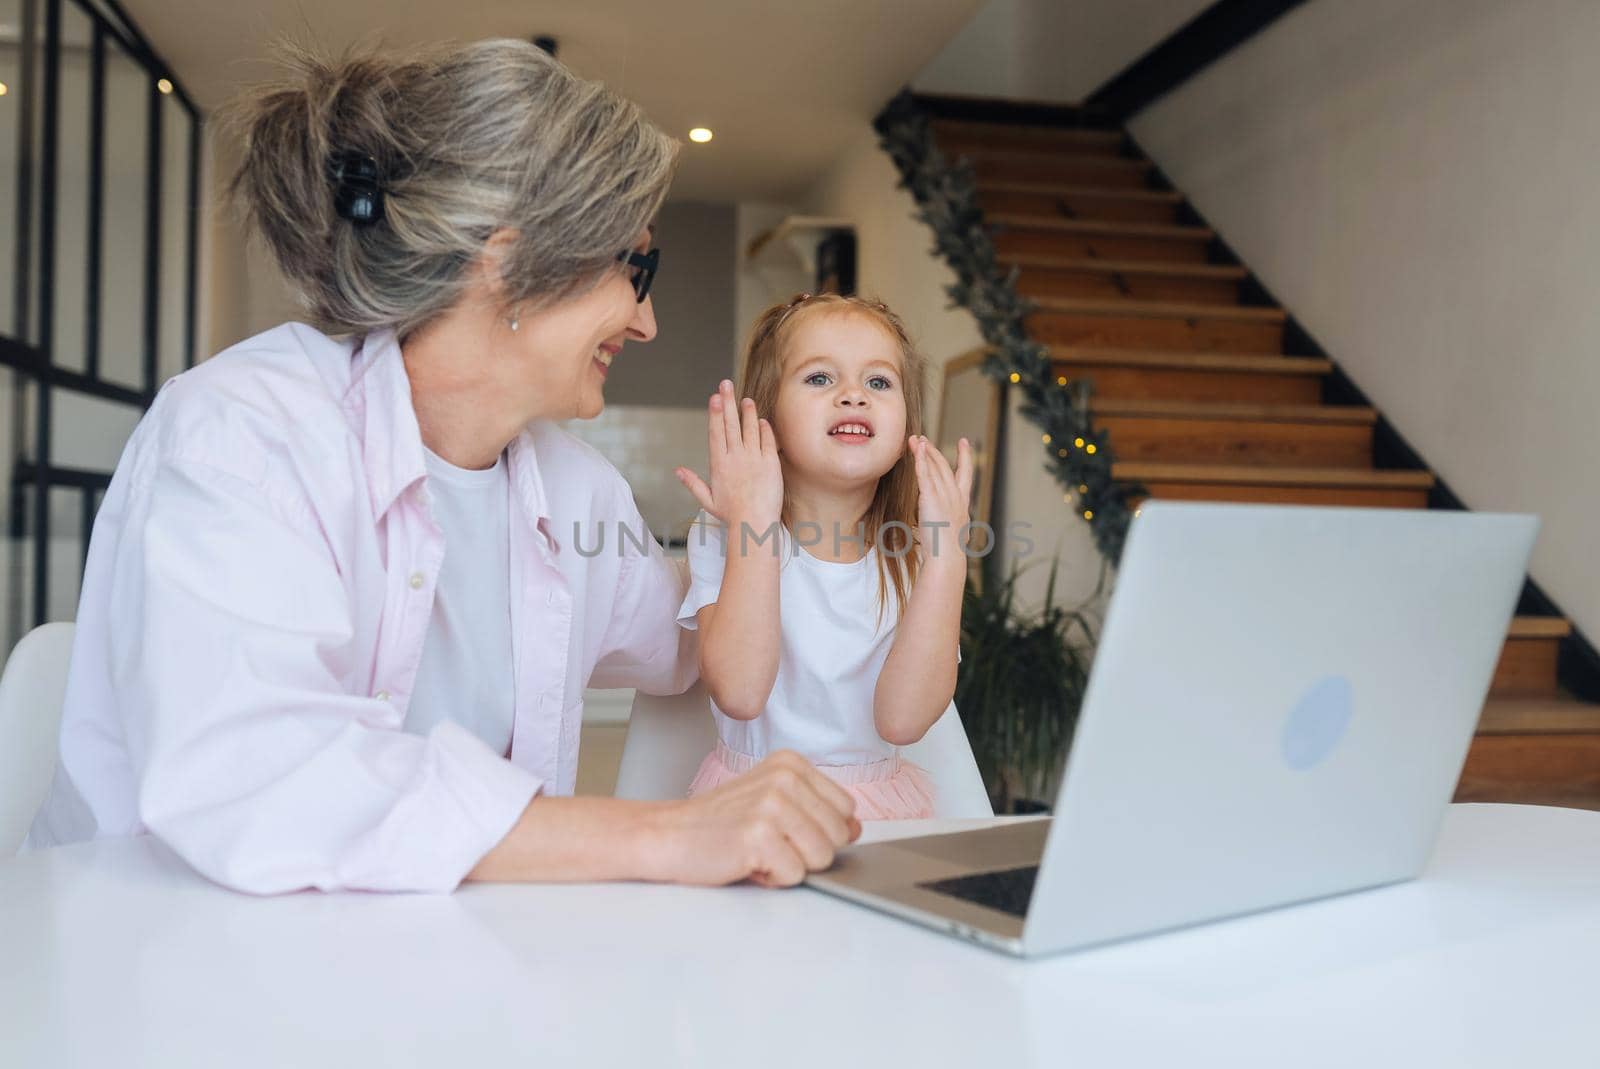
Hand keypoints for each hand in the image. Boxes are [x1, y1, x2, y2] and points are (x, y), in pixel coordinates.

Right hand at [643, 751, 860, 886]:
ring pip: (822, 858)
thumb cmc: (719, 824)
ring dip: (790, 866)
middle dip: (806, 851)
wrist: (667, 835)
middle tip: (766, 842)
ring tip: (758, 851)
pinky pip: (795, 876)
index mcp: (791, 764)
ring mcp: (772, 805)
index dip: (818, 831)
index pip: (847, 809)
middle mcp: (784, 778)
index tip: (782, 828)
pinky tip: (746, 861)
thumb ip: (817, 811)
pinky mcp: (759, 835)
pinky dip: (771, 878)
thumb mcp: (772, 804)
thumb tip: (856, 828)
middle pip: (838, 837)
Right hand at [675, 380, 783, 531]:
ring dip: (748, 412)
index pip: (716, 433)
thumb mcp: (707, 500)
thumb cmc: (731, 515)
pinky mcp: (771, 463)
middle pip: (731, 425)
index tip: (714, 398)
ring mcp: (754, 459)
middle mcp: (736, 458)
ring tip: (746, 399)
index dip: (715, 414)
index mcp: (719, 464)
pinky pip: (768, 441)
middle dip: (728, 402)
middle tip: (726, 384)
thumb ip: (693, 483)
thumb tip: (677, 470)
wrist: (754, 524)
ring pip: (750, 429)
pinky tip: (762, 419)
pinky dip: (765, 429)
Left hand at [910, 435, 972, 564]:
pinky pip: (924, 474)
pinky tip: (917, 448)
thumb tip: (950, 531)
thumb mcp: (953, 536)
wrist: (946, 558)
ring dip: (924, 451)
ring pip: (934, 467)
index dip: (965, 457)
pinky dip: (921, 459)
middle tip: (925, 439)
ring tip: (916, 439)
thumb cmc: (947, 553)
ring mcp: (945, 496)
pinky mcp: (931, 498)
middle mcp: (956, 496)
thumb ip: (950, 526)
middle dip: (935, 451)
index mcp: (962, 504)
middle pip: (946, 467)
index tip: (965, 442)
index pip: (965, 475)